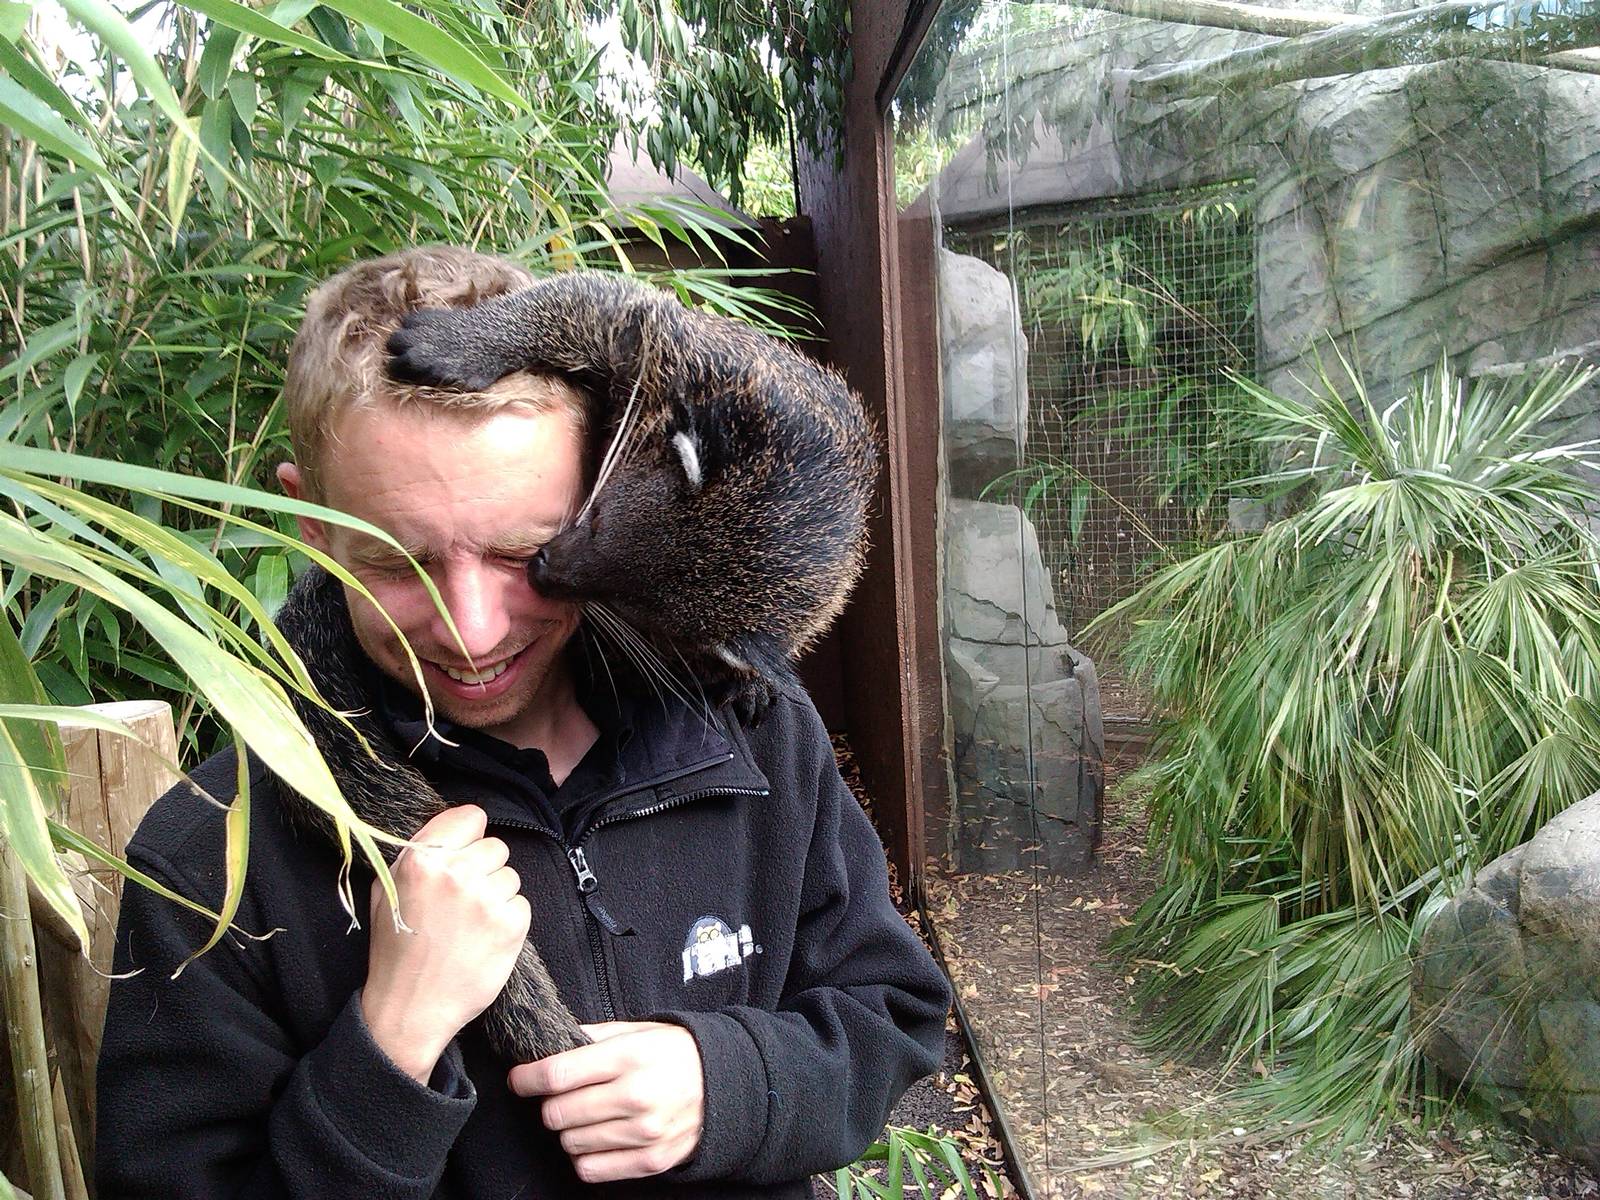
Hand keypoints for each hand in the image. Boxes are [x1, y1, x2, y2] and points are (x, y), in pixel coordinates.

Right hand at [362, 804, 529, 1083]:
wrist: (410, 1008)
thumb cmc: (397, 948)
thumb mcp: (387, 889)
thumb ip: (419, 852)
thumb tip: (456, 826)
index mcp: (422, 860)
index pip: (471, 816)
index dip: (469, 836)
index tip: (464, 854)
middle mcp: (455, 873)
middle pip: (495, 847)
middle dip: (483, 869)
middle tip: (462, 901)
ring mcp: (485, 899)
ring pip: (510, 876)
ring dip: (496, 896)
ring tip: (469, 924)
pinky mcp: (510, 924)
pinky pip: (521, 904)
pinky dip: (508, 920)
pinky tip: (483, 939)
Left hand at [507, 1021, 704, 1182]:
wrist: (726, 1084)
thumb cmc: (675, 1052)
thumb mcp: (638, 1030)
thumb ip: (592, 1036)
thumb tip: (546, 1045)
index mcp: (630, 1056)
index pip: (558, 1074)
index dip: (527, 1078)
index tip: (519, 1079)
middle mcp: (636, 1096)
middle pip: (558, 1113)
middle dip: (551, 1104)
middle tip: (563, 1095)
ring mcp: (644, 1132)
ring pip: (571, 1142)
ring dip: (570, 1129)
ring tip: (588, 1114)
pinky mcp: (651, 1160)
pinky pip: (590, 1169)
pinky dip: (585, 1155)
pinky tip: (598, 1137)